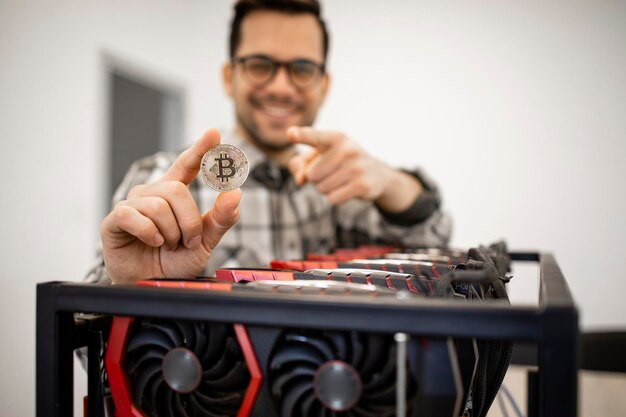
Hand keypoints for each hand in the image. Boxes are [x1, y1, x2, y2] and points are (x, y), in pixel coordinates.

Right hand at [101, 129, 240, 283]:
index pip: (187, 165)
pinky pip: (135, 216)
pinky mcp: (115, 220)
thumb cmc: (174, 262)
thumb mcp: (205, 242)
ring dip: (170, 232)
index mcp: (174, 194)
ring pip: (159, 205)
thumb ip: (221, 219)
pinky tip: (152, 242)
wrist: (150, 285)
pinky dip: (150, 233)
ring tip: (166, 245)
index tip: (214, 133)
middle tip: (186, 241)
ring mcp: (132, 205)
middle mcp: (152, 193)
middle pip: (177, 190)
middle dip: (188, 221)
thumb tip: (236, 193)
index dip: (200, 149)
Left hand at [287, 127, 422, 210]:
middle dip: (317, 179)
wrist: (376, 174)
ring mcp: (356, 167)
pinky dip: (335, 198)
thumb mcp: (319, 157)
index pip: (314, 136)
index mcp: (335, 138)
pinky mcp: (362, 185)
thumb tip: (300, 180)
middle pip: (311, 175)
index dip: (301, 135)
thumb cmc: (338, 163)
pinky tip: (347, 189)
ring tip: (340, 180)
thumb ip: (299, 164)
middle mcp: (347, 149)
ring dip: (326, 189)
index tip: (290, 134)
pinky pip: (333, 199)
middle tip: (332, 172)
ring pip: (321, 188)